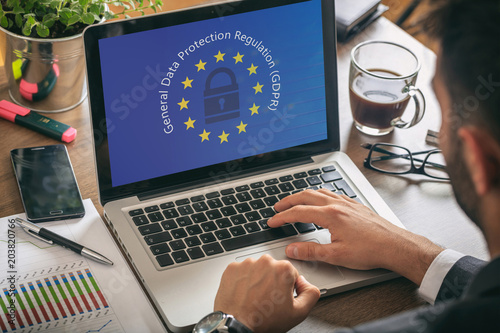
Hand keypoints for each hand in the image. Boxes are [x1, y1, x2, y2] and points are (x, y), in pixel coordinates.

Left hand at [214, 254, 319, 332]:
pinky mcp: (232, 268)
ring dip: (257, 280)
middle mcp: (265, 262)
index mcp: (283, 269)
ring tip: (254, 297)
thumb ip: (311, 293)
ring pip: (257, 269)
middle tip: (267, 299)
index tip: (280, 297)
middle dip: (272, 281)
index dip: (287, 287)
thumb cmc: (264, 320)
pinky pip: (241, 271)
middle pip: (273, 269)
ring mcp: (247, 264)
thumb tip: (306, 283)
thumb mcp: (299, 313)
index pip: (291, 273)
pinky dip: (243, 280)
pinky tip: (244, 293)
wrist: (237, 325)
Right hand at [268, 189, 443, 284]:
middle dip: (288, 201)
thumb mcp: (336, 255)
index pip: (298, 212)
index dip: (282, 217)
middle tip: (277, 207)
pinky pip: (332, 193)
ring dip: (303, 195)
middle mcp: (337, 205)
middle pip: (306, 196)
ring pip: (319, 191)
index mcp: (330, 215)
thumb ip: (311, 251)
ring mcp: (347, 203)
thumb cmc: (371, 250)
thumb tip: (292, 250)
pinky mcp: (355, 205)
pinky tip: (321, 200)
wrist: (395, 245)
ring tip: (295, 201)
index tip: (272, 222)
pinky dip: (319, 194)